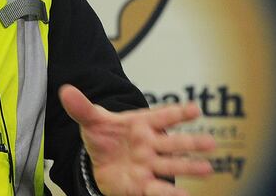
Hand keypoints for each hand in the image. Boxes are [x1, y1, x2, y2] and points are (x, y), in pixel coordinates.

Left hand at [60, 85, 215, 195]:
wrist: (101, 162)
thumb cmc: (105, 137)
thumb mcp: (91, 121)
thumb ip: (81, 108)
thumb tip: (65, 90)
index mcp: (141, 124)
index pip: (162, 116)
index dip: (178, 113)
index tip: (195, 109)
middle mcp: (151, 145)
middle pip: (173, 143)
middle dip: (191, 143)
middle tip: (210, 143)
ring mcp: (150, 166)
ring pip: (171, 166)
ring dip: (189, 167)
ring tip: (206, 170)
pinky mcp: (144, 186)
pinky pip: (158, 190)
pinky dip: (170, 193)